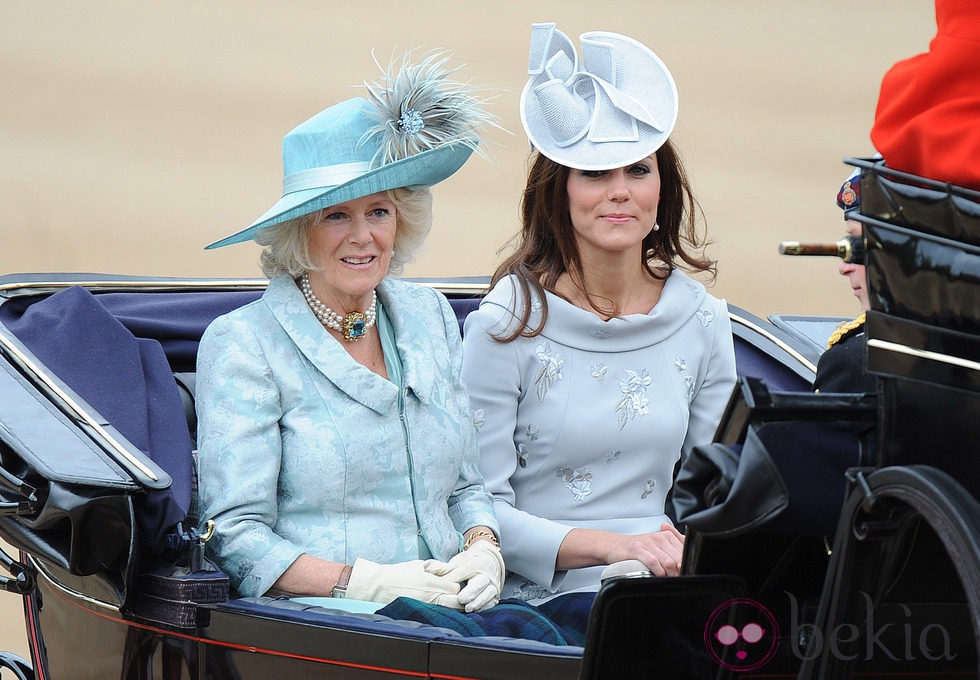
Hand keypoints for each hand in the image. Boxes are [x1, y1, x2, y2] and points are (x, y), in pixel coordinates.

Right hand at [345, 558, 461, 607]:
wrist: (379, 586)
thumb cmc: (398, 573)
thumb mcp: (419, 564)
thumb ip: (438, 567)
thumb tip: (451, 569)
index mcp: (431, 583)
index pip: (456, 588)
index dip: (457, 585)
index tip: (453, 582)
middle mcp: (431, 597)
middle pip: (457, 602)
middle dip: (458, 598)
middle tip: (453, 594)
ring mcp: (426, 608)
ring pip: (449, 611)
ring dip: (451, 606)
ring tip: (446, 600)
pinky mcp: (420, 614)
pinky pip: (437, 615)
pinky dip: (441, 612)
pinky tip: (438, 606)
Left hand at [425, 540, 504, 611]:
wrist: (489, 562)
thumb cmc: (469, 564)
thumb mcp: (456, 562)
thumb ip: (441, 567)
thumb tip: (425, 567)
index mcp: (474, 564)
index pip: (463, 573)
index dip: (452, 580)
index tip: (443, 587)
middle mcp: (486, 574)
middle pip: (479, 583)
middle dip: (470, 592)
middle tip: (461, 599)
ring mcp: (492, 585)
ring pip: (488, 593)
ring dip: (478, 601)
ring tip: (468, 608)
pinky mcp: (495, 594)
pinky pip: (492, 601)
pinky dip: (485, 606)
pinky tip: (476, 611)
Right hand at [610, 523, 684, 575]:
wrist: (615, 546)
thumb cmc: (638, 548)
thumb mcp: (657, 546)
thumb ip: (673, 551)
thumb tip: (686, 563)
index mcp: (667, 536)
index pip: (684, 550)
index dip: (687, 564)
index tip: (686, 573)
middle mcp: (659, 537)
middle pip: (678, 558)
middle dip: (679, 572)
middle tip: (677, 580)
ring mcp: (648, 543)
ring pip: (668, 562)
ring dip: (670, 575)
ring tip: (668, 580)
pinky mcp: (638, 549)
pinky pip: (653, 562)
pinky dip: (658, 572)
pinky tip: (657, 576)